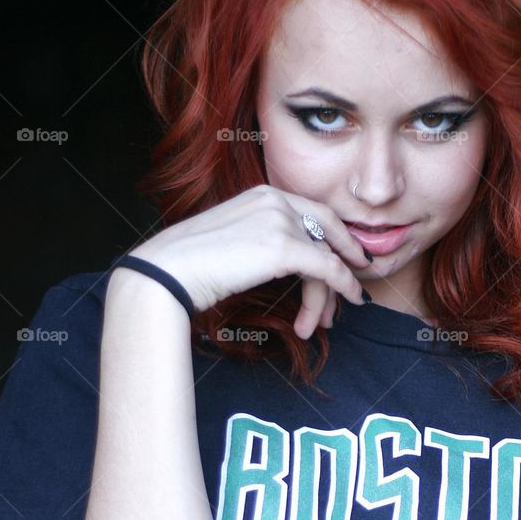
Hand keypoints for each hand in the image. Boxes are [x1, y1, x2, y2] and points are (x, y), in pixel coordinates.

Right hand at [126, 184, 369, 339]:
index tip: (350, 259)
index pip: (314, 213)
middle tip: (349, 297)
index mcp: (262, 194)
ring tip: (319, 325)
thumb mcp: (233, 241)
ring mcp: (281, 221)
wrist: (169, 270)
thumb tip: (281, 262)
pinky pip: (328, 269)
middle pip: (326, 234)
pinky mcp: (284, 247)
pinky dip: (343, 286)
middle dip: (343, 266)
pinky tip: (351, 301)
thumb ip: (261, 241)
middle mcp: (275, 200)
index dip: (339, 237)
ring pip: (325, 259)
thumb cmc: (190, 264)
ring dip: (326, 296)